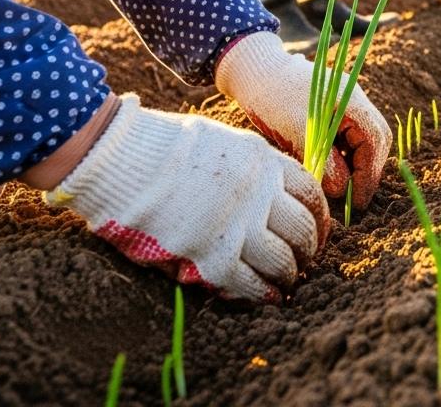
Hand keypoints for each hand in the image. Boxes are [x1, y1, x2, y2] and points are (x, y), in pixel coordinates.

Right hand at [45, 94, 329, 301]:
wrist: (122, 157)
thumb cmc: (161, 146)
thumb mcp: (221, 143)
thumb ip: (249, 168)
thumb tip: (268, 197)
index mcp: (262, 161)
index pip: (311, 192)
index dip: (318, 216)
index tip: (317, 230)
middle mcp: (259, 192)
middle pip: (304, 229)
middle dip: (309, 250)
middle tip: (304, 262)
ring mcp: (238, 224)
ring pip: (284, 259)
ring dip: (289, 274)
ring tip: (286, 283)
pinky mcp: (213, 254)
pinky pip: (251, 281)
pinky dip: (264, 293)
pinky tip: (267, 296)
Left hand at [215, 31, 391, 208]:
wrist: (254, 69)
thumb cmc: (272, 96)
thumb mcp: (296, 130)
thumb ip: (323, 160)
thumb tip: (341, 190)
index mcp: (351, 101)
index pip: (374, 142)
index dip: (368, 175)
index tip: (357, 202)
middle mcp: (355, 100)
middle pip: (376, 141)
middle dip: (366, 171)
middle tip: (353, 199)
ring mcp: (347, 103)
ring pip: (363, 140)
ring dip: (356, 165)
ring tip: (341, 187)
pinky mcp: (334, 109)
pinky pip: (348, 136)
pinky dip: (344, 155)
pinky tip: (329, 168)